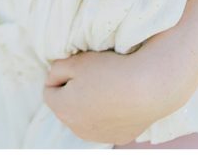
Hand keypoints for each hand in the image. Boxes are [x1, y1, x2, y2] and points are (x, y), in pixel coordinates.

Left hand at [43, 33, 193, 144]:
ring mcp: (98, 136)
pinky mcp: (117, 137)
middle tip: (91, 74)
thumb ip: (56, 68)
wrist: (148, 88)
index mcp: (63, 108)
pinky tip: (118, 100)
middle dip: (72, 91)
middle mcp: (77, 128)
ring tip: (106, 86)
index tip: (75, 66)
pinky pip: (104, 124)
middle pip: (66, 106)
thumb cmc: (109, 70)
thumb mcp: (76, 61)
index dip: (60, 75)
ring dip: (89, 104)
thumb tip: (53, 78)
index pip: (49, 90)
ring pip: (84, 118)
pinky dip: (107, 113)